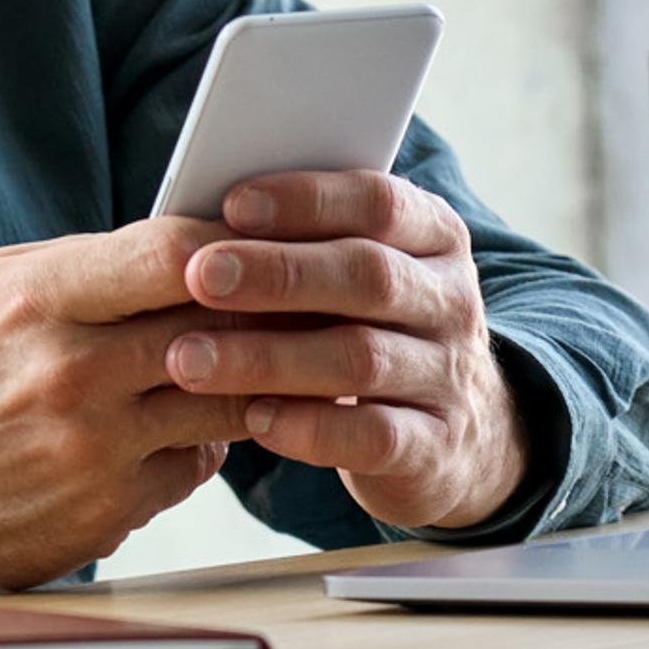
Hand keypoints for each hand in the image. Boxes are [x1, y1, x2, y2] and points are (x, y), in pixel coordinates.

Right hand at [0, 220, 258, 592]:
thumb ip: (87, 267)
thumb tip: (189, 246)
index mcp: (40, 298)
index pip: (173, 251)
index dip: (235, 245)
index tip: (263, 242)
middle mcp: (71, 370)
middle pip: (219, 326)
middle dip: (268, 313)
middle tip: (301, 302)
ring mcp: (93, 447)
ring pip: (225, 400)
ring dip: (252, 381)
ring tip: (264, 362)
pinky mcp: (106, 511)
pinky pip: (196, 465)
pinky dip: (204, 443)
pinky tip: (189, 424)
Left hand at [162, 171, 529, 532]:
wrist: (458, 435)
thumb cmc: (373, 331)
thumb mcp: (358, 276)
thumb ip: (304, 244)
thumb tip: (203, 221)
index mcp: (434, 236)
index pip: (379, 202)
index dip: (307, 201)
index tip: (232, 205)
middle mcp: (451, 300)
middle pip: (369, 275)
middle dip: (278, 274)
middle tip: (199, 277)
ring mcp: (450, 377)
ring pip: (361, 358)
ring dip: (268, 356)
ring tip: (190, 357)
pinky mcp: (436, 447)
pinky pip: (373, 436)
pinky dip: (308, 428)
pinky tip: (253, 419)